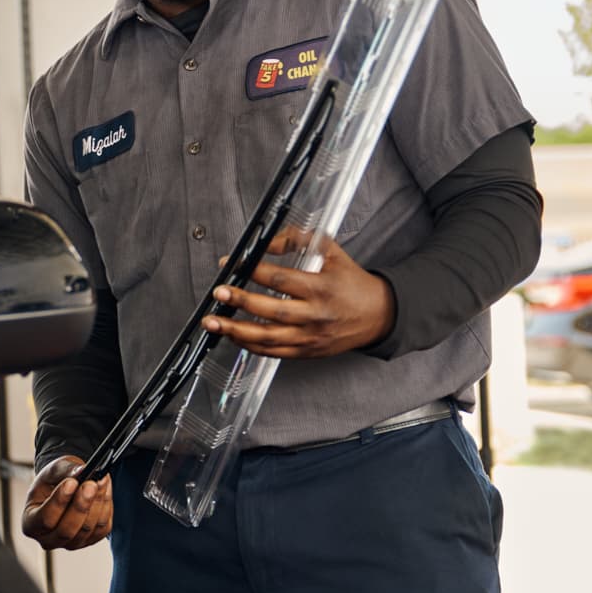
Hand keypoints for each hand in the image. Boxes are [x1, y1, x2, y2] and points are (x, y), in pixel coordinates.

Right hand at [22, 455, 113, 551]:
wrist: (65, 487)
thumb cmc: (54, 480)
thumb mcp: (54, 469)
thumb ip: (65, 470)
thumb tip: (81, 472)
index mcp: (30, 523)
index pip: (45, 519)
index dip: (59, 502)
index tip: (71, 483)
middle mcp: (48, 539)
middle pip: (67, 530)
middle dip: (81, 505)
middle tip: (92, 483)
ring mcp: (69, 544)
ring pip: (87, 529)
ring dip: (97, 503)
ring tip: (101, 480)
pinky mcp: (89, 541)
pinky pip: (101, 529)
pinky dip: (106, 508)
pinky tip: (104, 490)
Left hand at [203, 231, 394, 358]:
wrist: (378, 315)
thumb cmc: (353, 283)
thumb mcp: (332, 252)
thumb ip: (298, 240)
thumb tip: (265, 243)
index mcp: (322, 288)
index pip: (281, 279)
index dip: (253, 271)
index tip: (231, 264)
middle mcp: (316, 316)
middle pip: (272, 311)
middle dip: (241, 302)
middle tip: (219, 293)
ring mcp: (311, 338)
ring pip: (269, 338)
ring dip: (237, 331)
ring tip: (213, 323)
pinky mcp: (307, 352)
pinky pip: (274, 352)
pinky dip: (250, 346)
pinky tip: (233, 337)